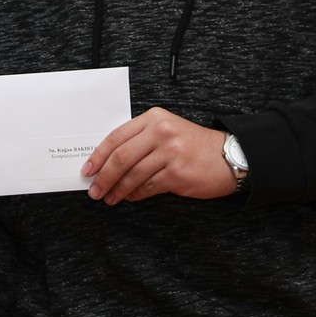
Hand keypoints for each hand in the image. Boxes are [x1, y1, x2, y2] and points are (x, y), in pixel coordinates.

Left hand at [81, 107, 237, 203]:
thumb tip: (107, 162)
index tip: (87, 170)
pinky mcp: (177, 173)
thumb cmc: (192, 145)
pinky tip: (129, 197)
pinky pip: (147, 187)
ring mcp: (170, 153)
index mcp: (154, 118)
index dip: (98, 155)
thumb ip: (140, 140)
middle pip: (121, 157)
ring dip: (117, 190)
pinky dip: (135, 194)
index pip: (117, 137)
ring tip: (109, 198)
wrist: (227, 156)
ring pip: (132, 175)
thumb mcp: (166, 131)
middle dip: (104, 177)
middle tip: (95, 190)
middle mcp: (161, 132)